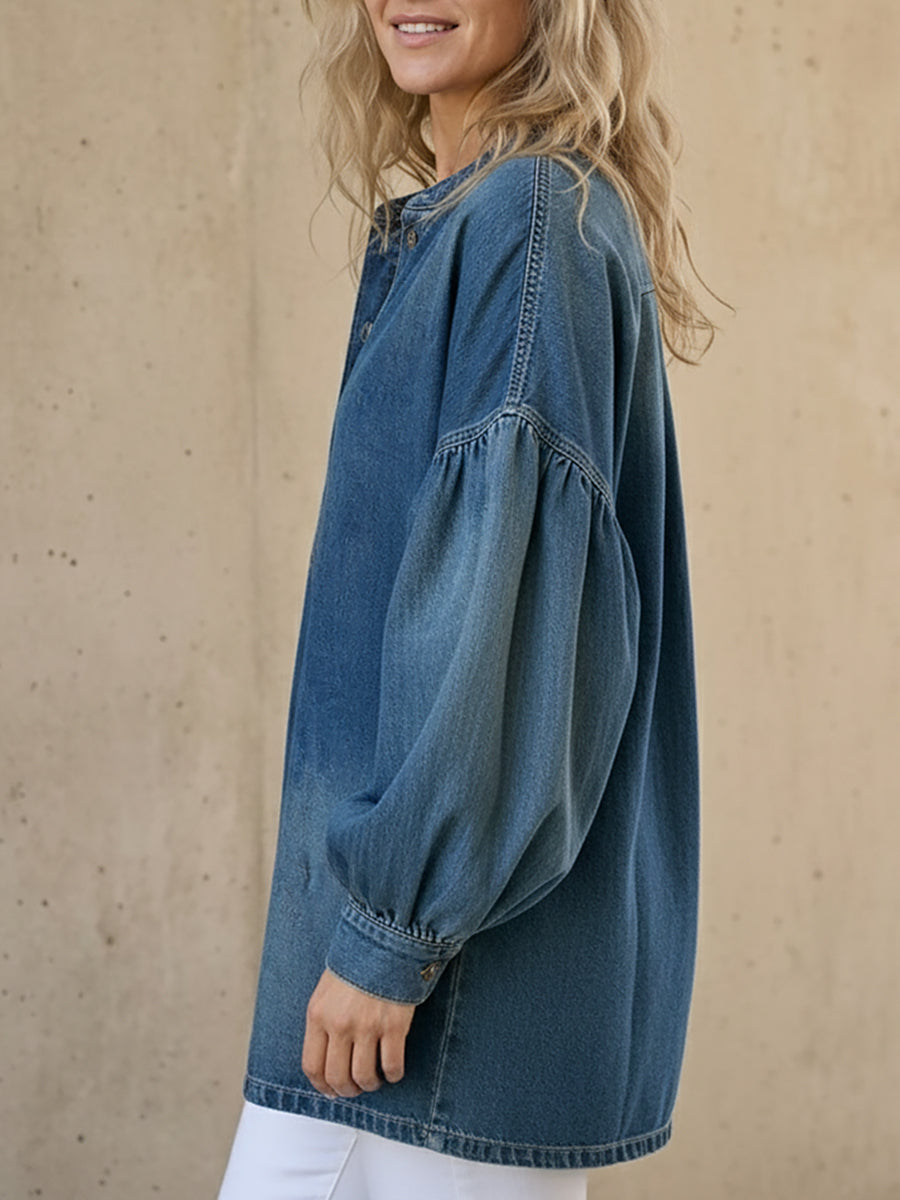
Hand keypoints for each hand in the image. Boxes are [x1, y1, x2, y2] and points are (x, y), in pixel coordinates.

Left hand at [302, 967, 415, 1097]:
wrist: (386, 941)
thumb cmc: (357, 961)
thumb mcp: (326, 990)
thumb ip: (323, 1021)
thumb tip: (327, 1054)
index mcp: (318, 1015)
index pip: (312, 1065)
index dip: (321, 1086)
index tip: (330, 1091)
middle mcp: (340, 1024)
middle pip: (337, 1077)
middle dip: (347, 1090)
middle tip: (354, 1089)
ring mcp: (367, 1026)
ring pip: (364, 1076)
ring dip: (370, 1084)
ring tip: (374, 1080)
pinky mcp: (394, 1026)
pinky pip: (392, 1065)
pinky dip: (393, 1074)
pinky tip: (393, 1071)